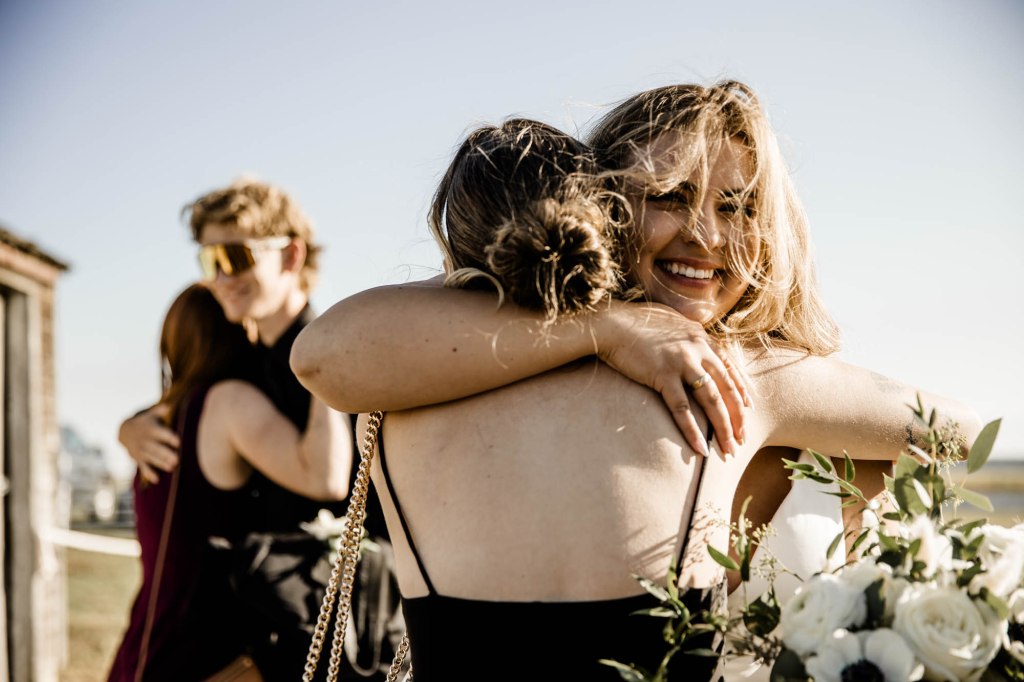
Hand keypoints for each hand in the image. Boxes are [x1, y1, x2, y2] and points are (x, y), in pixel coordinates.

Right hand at [118, 405, 179, 483]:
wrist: (124, 431)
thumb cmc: (145, 422)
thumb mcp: (151, 414)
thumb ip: (161, 411)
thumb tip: (169, 405)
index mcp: (150, 429)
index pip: (160, 433)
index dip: (169, 437)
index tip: (178, 442)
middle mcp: (145, 441)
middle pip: (156, 448)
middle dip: (166, 454)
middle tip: (177, 460)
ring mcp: (141, 451)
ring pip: (152, 458)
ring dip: (161, 463)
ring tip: (172, 467)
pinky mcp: (138, 459)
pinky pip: (143, 467)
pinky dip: (148, 473)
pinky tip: (156, 480)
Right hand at [593, 302, 750, 456]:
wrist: (609, 323)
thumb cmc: (634, 322)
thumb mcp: (669, 321)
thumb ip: (685, 333)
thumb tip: (692, 339)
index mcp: (700, 336)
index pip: (729, 367)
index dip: (740, 390)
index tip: (748, 409)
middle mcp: (697, 347)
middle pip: (726, 387)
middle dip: (738, 416)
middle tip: (743, 438)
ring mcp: (681, 361)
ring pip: (711, 399)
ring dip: (723, 427)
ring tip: (729, 449)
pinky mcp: (663, 374)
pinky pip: (682, 408)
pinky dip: (692, 430)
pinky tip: (701, 448)